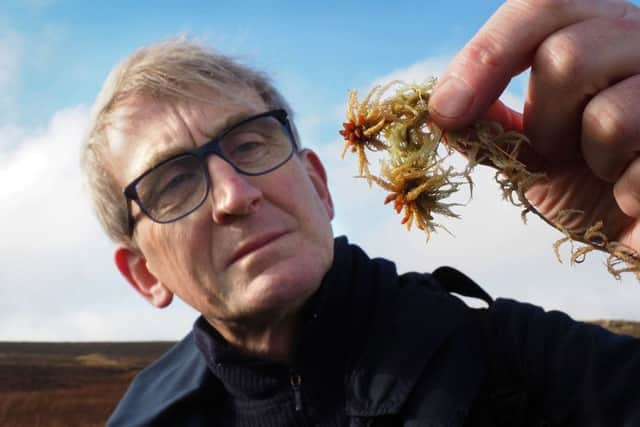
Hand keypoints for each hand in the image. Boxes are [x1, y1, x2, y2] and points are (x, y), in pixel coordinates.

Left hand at [429, 0, 639, 252]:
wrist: (635, 224)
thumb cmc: (588, 183)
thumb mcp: (528, 150)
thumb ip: (491, 123)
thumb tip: (442, 106)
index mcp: (600, 30)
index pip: (545, 4)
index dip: (487, 55)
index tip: (446, 110)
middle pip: (565, 56)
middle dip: (545, 123)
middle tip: (561, 149)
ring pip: (607, 117)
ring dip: (590, 159)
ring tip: (607, 168)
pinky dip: (625, 193)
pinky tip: (634, 192)